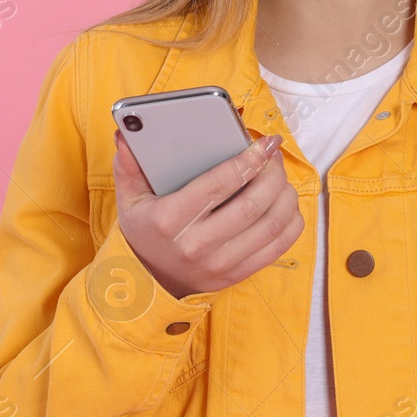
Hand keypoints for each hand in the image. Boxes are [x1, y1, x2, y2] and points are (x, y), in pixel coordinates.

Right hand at [112, 128, 303, 299]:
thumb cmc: (145, 231)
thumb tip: (125, 134)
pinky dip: (291, 222)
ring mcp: (220, 264)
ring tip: (280, 176)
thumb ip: (128, 165)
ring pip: (270, 225)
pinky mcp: (237, 274)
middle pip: (251, 204)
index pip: (218, 184)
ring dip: (285, 195)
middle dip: (272, 174)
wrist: (148, 281)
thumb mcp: (129, 199)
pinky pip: (277, 247)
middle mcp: (197, 245)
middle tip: (274, 156)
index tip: (264, 143)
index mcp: (170, 220)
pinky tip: (286, 202)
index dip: (248, 160)